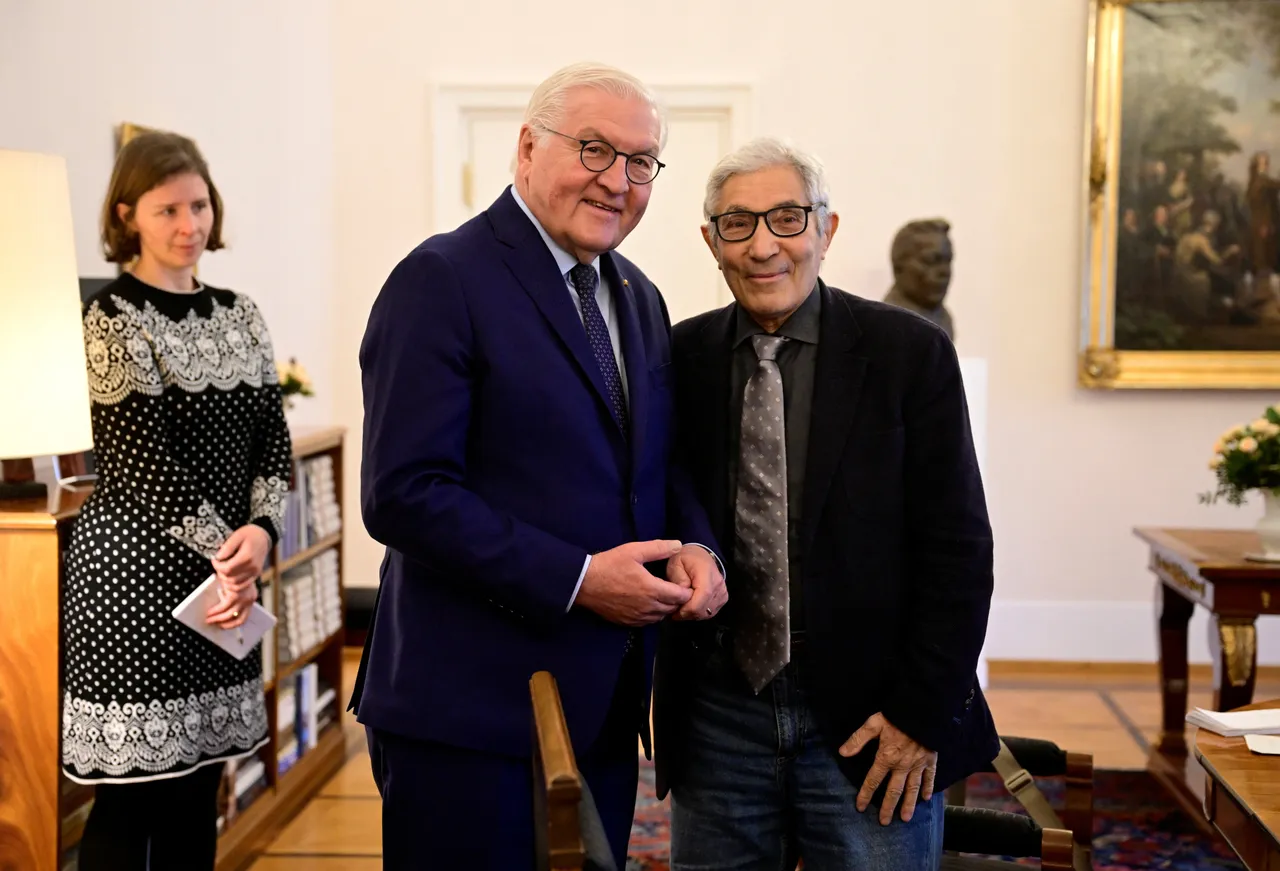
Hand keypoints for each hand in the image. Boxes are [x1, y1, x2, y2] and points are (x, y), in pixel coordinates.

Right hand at [206, 576, 258, 628]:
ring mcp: (244, 598)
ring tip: (208, 620)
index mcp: (251, 598)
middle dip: (224, 624)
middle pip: (238, 619)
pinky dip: (216, 611)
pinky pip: (224, 607)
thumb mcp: (235, 587)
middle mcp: (250, 599)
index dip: (233, 624)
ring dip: (218, 619)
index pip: (244, 617)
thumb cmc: (235, 572)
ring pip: (230, 615)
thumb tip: (222, 611)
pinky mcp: (236, 594)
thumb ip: (232, 597)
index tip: (223, 627)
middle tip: (214, 625)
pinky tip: (209, 612)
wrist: (237, 560)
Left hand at [212, 525, 270, 590]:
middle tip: (218, 564)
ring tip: (223, 570)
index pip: (227, 569)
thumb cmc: (249, 534)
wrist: (263, 537)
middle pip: (230, 578)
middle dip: (220, 573)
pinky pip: (242, 586)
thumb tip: (217, 558)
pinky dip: (232, 585)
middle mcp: (253, 567)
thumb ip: (227, 547)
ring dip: (225, 580)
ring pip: (235, 585)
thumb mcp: (237, 535)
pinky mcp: (255, 575)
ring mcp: (255, 573)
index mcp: (247, 557)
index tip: (214, 559)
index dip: (217, 566)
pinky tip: (229, 577)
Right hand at [575, 540, 692, 626]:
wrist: (584, 583)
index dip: (687, 591)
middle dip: (678, 600)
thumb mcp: (634, 550)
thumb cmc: (608, 565)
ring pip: (661, 617)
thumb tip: (678, 545)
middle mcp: (647, 607)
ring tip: (664, 596)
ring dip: (666, 608)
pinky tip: (649, 605)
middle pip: (673, 608)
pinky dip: (653, 615)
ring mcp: (637, 616)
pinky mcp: (627, 622)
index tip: (685, 583)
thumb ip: (658, 548)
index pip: (680, 596)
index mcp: (652, 589)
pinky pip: (648, 623)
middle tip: (676, 589)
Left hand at [667, 546, 726, 620]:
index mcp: (706, 572)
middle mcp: (718, 583)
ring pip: (708, 613)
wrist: (698, 556)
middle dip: (688, 614)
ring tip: (682, 609)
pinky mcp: (723, 597)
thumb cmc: (685, 559)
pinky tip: (691, 608)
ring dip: (693, 615)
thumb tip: (683, 596)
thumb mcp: (675, 564)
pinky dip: (700, 613)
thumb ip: (678, 580)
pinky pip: (711, 612)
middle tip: (675, 612)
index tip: (676, 612)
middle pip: (705, 608)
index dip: (689, 608)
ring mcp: (722, 591)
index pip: (703, 595)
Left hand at [839, 712, 937, 824]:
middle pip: (893, 791)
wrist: (923, 710)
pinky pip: (929, 778)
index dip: (865, 794)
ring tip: (905, 819)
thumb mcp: (873, 724)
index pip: (873, 780)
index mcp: (886, 757)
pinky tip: (926, 799)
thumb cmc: (896, 716)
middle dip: (888, 808)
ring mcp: (917, 764)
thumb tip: (842, 752)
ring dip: (908, 804)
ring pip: (912, 789)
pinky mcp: (930, 760)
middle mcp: (902, 766)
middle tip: (884, 822)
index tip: (860, 807)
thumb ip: (858, 739)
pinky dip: (928, 789)